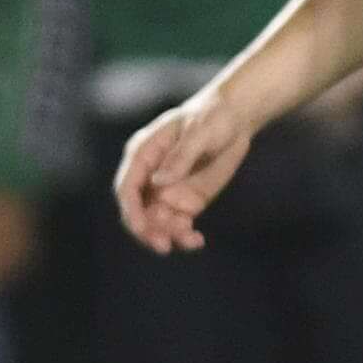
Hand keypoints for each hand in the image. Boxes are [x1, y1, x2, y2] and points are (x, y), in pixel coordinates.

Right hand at [114, 84, 263, 252]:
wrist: (235, 119)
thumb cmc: (213, 116)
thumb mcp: (200, 131)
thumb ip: (181, 156)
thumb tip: (159, 182)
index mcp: (143, 153)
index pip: (127, 187)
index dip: (131, 209)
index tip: (142, 227)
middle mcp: (150, 176)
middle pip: (138, 210)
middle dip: (147, 230)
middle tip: (164, 245)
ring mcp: (168, 190)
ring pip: (157, 221)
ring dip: (168, 235)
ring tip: (191, 239)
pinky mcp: (187, 200)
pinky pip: (179, 224)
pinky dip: (184, 235)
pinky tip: (197, 241)